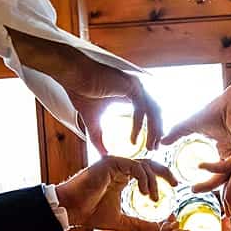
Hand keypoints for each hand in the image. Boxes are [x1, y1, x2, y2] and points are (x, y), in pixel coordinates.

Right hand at [9, 30, 162, 151]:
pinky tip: (133, 139)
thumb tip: (103, 154)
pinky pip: (141, 109)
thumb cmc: (80, 90)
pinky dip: (139, 126)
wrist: (72, 75)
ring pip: (153, 111)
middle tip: (154, 149)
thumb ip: (98, 137)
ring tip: (149, 147)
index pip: (148, 112)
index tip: (149, 145)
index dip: (151, 128)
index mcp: (131, 92)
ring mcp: (135, 85)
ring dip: (153, 131)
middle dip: (157, 132)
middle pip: (155, 112)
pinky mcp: (131, 87)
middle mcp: (136, 88)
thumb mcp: (92, 121)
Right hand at [55, 156, 176, 230]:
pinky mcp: (110, 163)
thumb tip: (158, 229)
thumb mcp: (121, 221)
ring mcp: (115, 164)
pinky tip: (145, 192)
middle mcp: (120, 168)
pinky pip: (134, 165)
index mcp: (122, 178)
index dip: (162, 176)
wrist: (72, 210)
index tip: (174, 187)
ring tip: (153, 197)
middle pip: (149, 163)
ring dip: (153, 181)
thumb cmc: (90, 214)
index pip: (147, 171)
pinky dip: (143, 178)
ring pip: (144, 165)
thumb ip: (139, 223)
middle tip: (176, 183)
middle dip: (165, 172)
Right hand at [162, 84, 230, 191]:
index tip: (191, 187)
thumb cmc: (219, 109)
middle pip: (223, 177)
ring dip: (210, 184)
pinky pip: (229, 167)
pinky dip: (214, 168)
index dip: (207, 179)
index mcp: (226, 148)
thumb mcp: (192, 124)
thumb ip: (178, 133)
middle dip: (208, 186)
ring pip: (227, 176)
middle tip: (193, 191)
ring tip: (195, 188)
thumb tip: (162, 141)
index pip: (218, 170)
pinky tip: (201, 166)